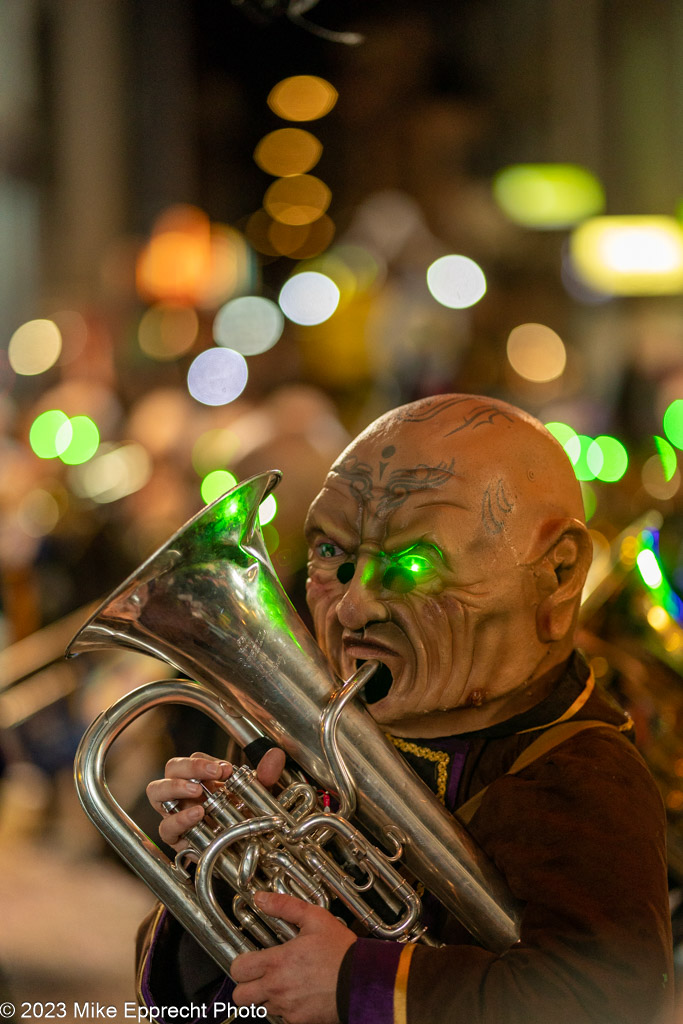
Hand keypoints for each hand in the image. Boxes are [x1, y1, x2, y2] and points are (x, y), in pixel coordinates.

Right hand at [146, 746, 286, 850]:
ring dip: (174, 787)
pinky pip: (165, 827)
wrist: (239, 855)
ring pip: (156, 791)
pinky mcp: (175, 838)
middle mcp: (183, 792)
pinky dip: (178, 820)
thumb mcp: (256, 797)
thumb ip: (265, 776)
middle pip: (172, 767)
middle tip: (210, 774)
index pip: (194, 759)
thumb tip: (275, 755)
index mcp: (201, 778)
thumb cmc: (242, 819)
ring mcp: (175, 813)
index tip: (226, 770)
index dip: (206, 760)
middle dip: (189, 767)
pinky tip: (196, 815)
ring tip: (196, 790)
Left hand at [231, 891, 355, 1023]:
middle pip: (240, 997)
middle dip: (246, 987)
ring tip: (282, 984)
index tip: (250, 960)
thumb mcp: (315, 918)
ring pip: (260, 1009)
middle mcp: (277, 987)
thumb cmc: (340, 951)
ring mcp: (287, 1007)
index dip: (241, 964)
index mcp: (277, 961)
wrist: (362, 981)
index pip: (238, 969)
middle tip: (259, 977)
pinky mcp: (299, 1021)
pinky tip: (298, 994)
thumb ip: (285, 906)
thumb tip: (262, 898)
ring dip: (266, 998)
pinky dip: (286, 1008)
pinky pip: (282, 1017)